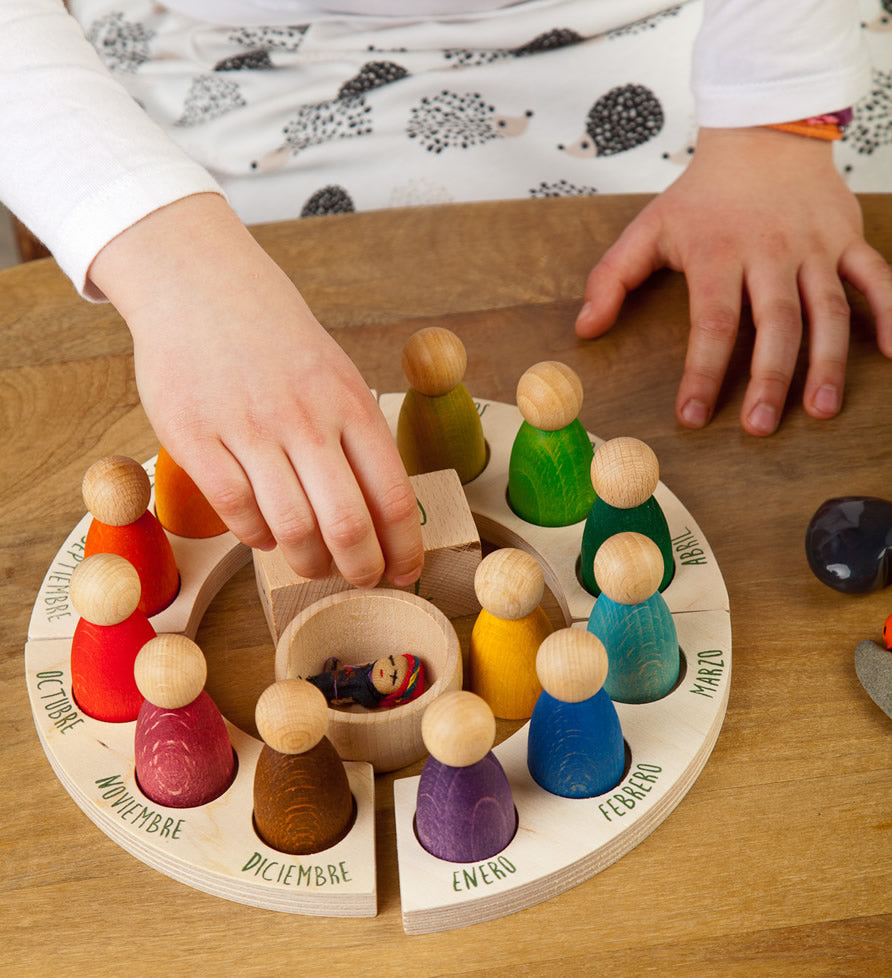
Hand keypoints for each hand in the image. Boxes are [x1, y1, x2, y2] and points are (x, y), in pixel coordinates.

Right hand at [89, 194, 423, 587]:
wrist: (202, 284)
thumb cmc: (277, 341)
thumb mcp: (336, 376)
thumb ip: (358, 438)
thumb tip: (383, 514)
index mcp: (349, 403)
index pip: (392, 494)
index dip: (403, 547)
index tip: (405, 572)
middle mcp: (305, 418)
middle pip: (347, 523)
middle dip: (361, 567)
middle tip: (361, 579)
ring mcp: (248, 429)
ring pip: (291, 527)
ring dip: (309, 561)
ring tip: (313, 564)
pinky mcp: (194, 437)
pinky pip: (236, 511)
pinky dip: (257, 537)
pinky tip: (265, 534)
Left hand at [575, 126, 891, 434]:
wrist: (762, 133)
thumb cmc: (701, 193)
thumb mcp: (648, 228)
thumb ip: (611, 278)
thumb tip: (584, 329)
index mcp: (718, 254)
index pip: (711, 324)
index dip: (702, 374)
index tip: (691, 417)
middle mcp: (770, 253)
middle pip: (775, 324)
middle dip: (769, 380)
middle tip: (760, 428)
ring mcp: (813, 247)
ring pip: (828, 310)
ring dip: (827, 362)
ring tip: (822, 409)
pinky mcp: (846, 239)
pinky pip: (876, 277)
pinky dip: (891, 313)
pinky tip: (890, 355)